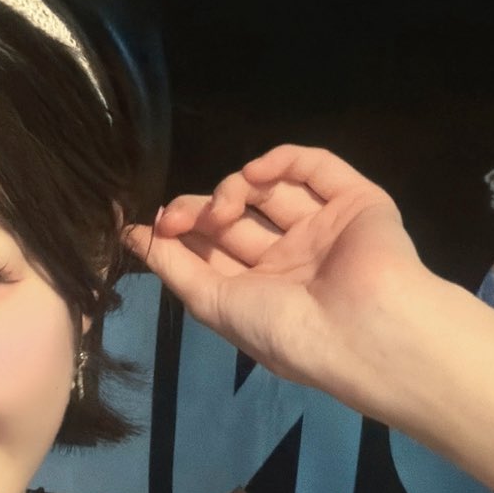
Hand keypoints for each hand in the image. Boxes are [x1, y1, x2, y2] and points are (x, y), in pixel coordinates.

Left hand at [122, 145, 431, 402]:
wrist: (361, 331)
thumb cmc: (284, 330)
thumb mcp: (214, 305)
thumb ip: (174, 267)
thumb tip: (132, 237)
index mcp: (264, 290)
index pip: (214, 248)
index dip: (181, 232)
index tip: (152, 224)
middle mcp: (294, 257)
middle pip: (237, 216)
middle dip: (202, 210)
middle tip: (181, 217)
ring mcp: (325, 227)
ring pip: (270, 189)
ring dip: (234, 189)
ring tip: (222, 208)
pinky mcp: (356, 200)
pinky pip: (315, 167)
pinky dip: (281, 161)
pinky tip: (254, 174)